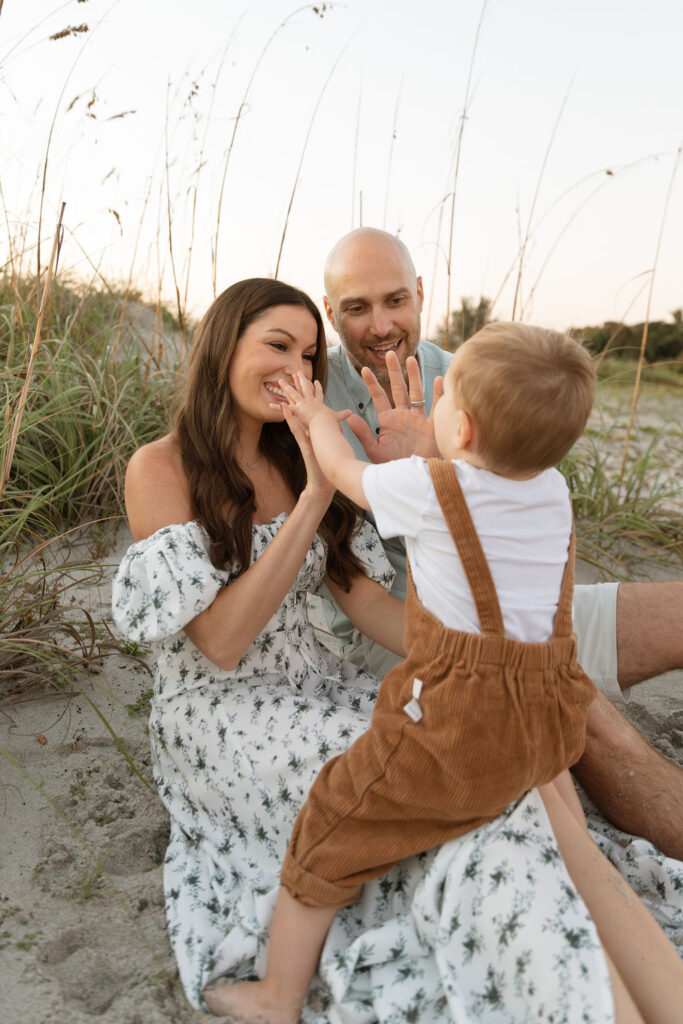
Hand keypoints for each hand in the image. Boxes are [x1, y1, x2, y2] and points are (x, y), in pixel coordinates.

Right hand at [277, 374, 349, 505]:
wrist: (322, 487)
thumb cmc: (329, 471)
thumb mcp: (335, 451)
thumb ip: (336, 439)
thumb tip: (342, 430)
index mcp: (317, 433)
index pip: (316, 411)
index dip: (315, 395)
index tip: (314, 379)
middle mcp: (309, 434)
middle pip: (303, 409)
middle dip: (299, 392)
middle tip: (294, 374)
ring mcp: (305, 439)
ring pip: (296, 417)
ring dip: (289, 401)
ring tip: (283, 386)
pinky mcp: (303, 446)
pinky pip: (296, 431)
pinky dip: (291, 420)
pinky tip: (285, 408)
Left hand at [346, 350, 443, 462]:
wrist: (413, 481)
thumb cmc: (392, 468)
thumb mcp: (375, 450)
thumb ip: (363, 433)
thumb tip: (349, 416)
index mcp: (388, 421)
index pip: (379, 397)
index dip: (371, 383)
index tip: (363, 369)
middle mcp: (403, 416)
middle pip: (398, 388)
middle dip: (394, 372)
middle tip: (389, 353)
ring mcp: (419, 419)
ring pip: (416, 393)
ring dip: (414, 376)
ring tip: (410, 358)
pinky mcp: (433, 426)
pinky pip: (436, 406)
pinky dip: (438, 393)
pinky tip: (438, 379)